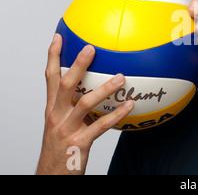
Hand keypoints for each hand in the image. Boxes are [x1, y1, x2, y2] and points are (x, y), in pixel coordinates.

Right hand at [36, 34, 133, 174]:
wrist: (51, 176)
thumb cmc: (61, 148)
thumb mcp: (63, 124)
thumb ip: (76, 107)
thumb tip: (99, 90)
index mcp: (52, 109)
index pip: (50, 78)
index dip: (53, 56)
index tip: (59, 37)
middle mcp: (56, 116)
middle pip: (65, 84)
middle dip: (77, 64)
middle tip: (91, 48)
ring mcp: (66, 130)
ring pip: (84, 103)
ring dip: (104, 89)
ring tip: (122, 77)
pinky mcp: (78, 143)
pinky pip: (100, 126)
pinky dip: (116, 115)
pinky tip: (131, 106)